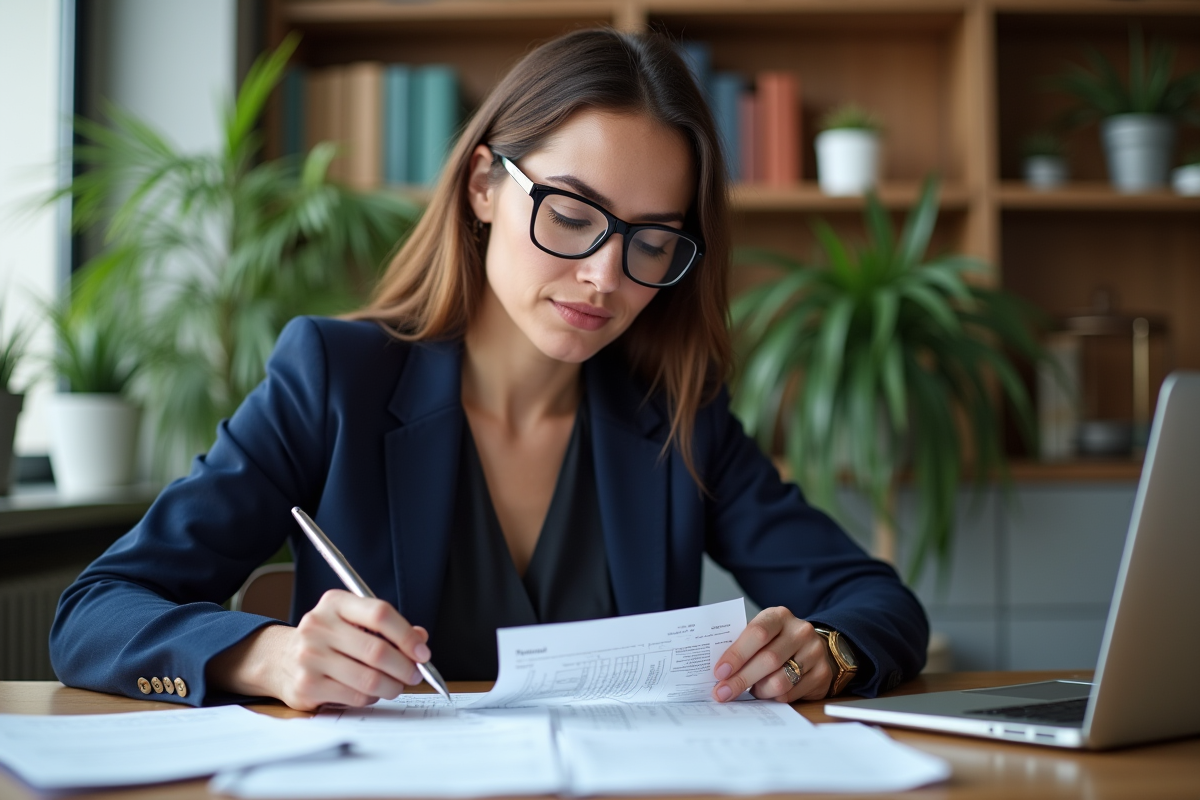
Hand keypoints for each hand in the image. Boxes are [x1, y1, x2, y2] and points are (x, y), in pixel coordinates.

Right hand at [210, 589, 430, 710]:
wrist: (279, 659)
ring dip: (392, 686)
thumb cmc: (328, 639)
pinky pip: (355, 696)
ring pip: (369, 678)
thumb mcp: (353, 622)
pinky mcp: (307, 685)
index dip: (406, 635)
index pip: (379, 613)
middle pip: (377, 650)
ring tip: (397, 686)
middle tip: (415, 675)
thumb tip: (420, 639)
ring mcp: (310, 656)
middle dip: (405, 667)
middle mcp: (319, 626)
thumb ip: (387, 628)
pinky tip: (372, 692)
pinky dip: (372, 697)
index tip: (422, 652)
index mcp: (335, 603)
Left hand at [711, 607, 832, 703]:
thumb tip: (718, 672)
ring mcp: (814, 653)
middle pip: (767, 660)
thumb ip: (743, 645)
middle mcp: (800, 632)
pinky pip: (791, 694)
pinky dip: (774, 697)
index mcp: (779, 616)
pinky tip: (768, 692)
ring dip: (759, 691)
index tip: (719, 672)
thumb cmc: (777, 641)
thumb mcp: (762, 633)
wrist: (813, 647)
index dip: (736, 654)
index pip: (757, 633)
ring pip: (780, 681)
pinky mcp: (822, 675)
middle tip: (722, 692)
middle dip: (741, 679)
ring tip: (751, 690)